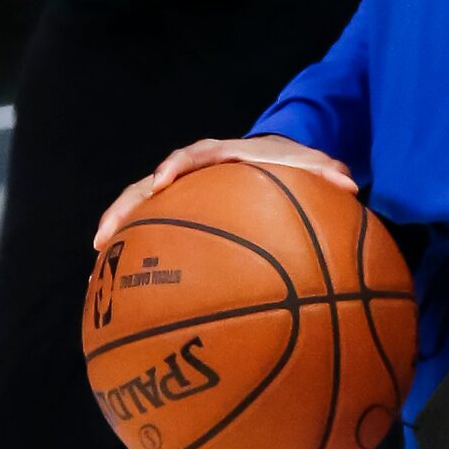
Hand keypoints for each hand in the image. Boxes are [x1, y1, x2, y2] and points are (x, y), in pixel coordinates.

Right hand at [93, 134, 356, 250]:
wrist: (265, 163)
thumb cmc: (283, 166)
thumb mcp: (305, 163)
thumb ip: (323, 170)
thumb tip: (351, 183)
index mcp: (214, 156)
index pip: (189, 156)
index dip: (173, 167)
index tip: (162, 181)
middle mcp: (186, 174)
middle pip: (146, 187)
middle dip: (126, 208)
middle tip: (107, 235)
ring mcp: (175, 197)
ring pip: (138, 213)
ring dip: (118, 234)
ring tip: (97, 264)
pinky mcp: (173, 219)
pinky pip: (148, 237)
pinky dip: (133, 258)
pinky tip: (118, 292)